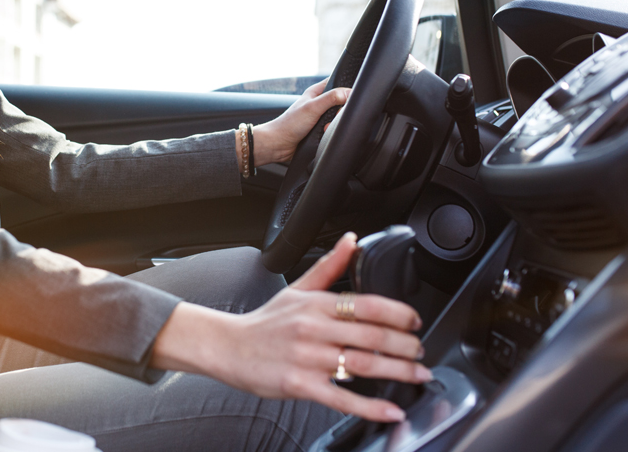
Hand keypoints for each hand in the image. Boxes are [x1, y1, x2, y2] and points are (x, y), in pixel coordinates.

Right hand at [152, 233, 429, 421]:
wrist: (229, 348)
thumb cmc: (265, 322)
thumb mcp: (297, 288)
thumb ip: (330, 266)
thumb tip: (351, 240)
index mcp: (316, 304)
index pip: (367, 304)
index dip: (398, 313)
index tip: (415, 322)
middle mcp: (314, 329)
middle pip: (371, 336)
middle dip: (405, 346)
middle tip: (421, 352)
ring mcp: (308, 358)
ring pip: (363, 365)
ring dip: (398, 372)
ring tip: (418, 375)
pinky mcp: (301, 385)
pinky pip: (342, 398)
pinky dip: (371, 406)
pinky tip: (391, 410)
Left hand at [250, 79, 350, 166]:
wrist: (278, 145)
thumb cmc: (289, 124)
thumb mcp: (312, 107)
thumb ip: (331, 98)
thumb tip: (349, 93)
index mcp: (316, 92)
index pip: (337, 83)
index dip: (345, 89)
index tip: (347, 99)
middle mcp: (319, 103)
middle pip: (342, 103)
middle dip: (340, 112)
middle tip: (332, 118)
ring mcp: (320, 117)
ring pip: (338, 118)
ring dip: (334, 124)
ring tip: (324, 128)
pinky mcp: (320, 130)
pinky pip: (333, 129)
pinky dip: (331, 132)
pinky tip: (324, 135)